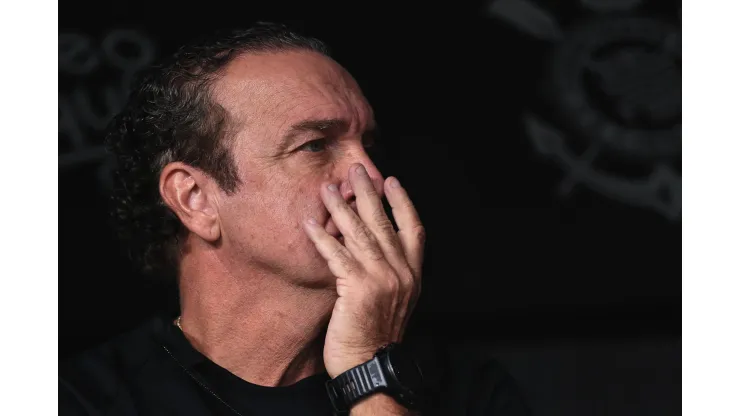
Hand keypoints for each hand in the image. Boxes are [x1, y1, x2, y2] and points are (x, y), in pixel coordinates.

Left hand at [302, 164, 424, 378]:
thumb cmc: (376, 334)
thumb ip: (390, 272)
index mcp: (412, 274)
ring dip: (342, 208)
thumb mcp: (395, 300)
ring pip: (360, 234)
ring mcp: (381, 280)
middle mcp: (401, 273)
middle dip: (370, 193)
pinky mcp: (358, 289)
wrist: (371, 365)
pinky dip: (323, 237)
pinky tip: (311, 223)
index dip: (404, 203)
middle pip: (385, 223)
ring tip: (328, 188)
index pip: (414, 229)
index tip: (393, 182)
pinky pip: (337, 255)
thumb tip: (374, 244)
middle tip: (357, 169)